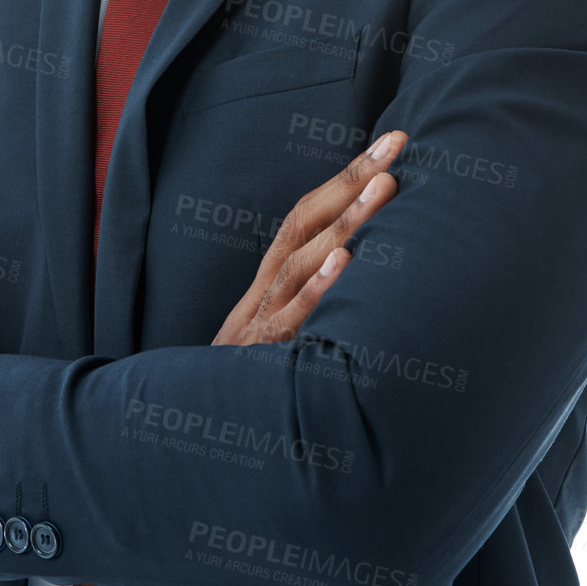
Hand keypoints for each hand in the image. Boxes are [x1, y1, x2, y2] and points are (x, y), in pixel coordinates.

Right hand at [60, 133, 405, 585]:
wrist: (189, 445)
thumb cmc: (252, 386)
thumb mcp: (282, 333)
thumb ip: (318, 299)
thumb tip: (375, 259)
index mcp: (270, 279)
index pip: (310, 212)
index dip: (349, 174)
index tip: (395, 140)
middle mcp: (263, 291)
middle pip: (306, 223)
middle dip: (352, 180)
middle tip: (397, 147)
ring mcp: (259, 324)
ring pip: (302, 263)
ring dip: (344, 222)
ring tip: (383, 188)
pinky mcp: (260, 362)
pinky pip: (290, 321)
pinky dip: (317, 292)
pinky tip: (346, 265)